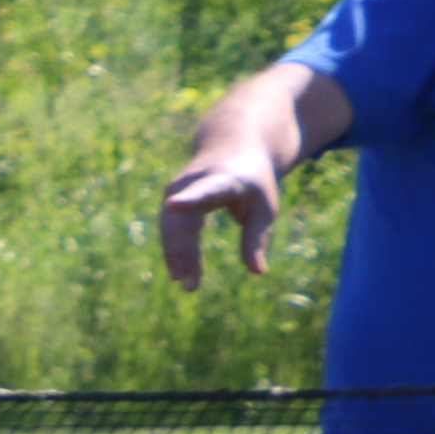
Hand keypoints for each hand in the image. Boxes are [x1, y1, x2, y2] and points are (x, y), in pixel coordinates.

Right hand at [160, 150, 280, 289]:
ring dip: (176, 257)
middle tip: (191, 286)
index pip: (206, 189)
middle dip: (185, 252)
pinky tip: (180, 274)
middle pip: (183, 219)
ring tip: (187, 284)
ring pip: (170, 227)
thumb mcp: (265, 206)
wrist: (233, 147)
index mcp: (225, 178)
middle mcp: (195, 180)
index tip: (173, 203)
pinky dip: (174, 252)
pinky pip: (168, 229)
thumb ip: (258, 237)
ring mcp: (178, 188)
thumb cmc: (254, 182)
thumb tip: (258, 272)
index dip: (191, 198)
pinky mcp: (170, 197)